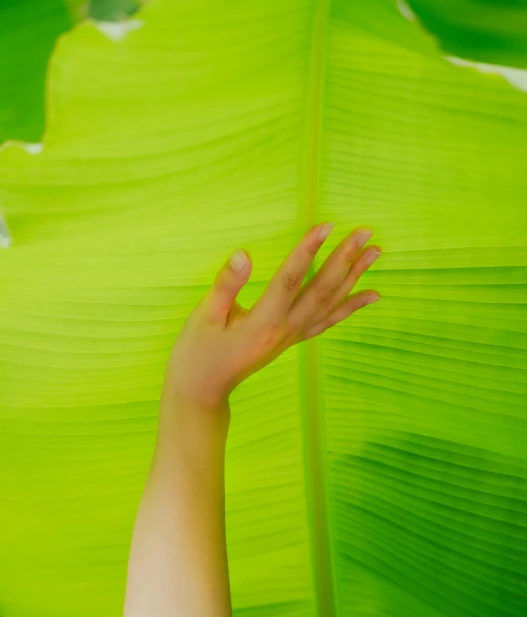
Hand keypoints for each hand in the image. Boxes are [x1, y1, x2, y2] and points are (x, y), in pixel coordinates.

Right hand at [164, 223, 381, 414]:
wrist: (203, 391)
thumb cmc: (198, 352)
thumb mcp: (204, 316)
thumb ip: (226, 285)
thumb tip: (244, 254)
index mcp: (263, 321)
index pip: (291, 279)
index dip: (308, 250)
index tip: (327, 225)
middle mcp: (285, 329)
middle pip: (321, 289)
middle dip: (345, 258)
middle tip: (366, 232)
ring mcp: (292, 336)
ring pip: (331, 303)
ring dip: (354, 276)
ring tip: (375, 252)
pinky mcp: (292, 339)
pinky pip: (329, 321)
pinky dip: (352, 306)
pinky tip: (371, 294)